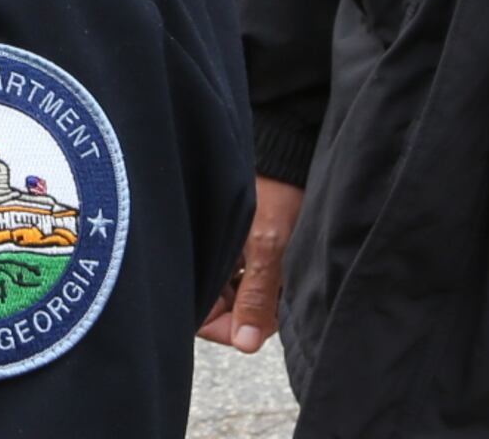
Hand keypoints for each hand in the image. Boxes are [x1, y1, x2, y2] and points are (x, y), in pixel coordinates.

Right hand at [196, 176, 302, 354]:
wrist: (288, 144)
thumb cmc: (274, 188)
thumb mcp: (268, 245)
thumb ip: (256, 296)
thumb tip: (246, 343)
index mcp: (201, 255)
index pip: (204, 317)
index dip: (233, 325)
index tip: (263, 319)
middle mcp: (207, 255)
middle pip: (223, 307)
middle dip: (253, 308)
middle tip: (280, 291)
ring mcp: (224, 249)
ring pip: (240, 292)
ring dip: (262, 291)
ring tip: (284, 271)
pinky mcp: (241, 240)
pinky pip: (249, 273)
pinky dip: (267, 275)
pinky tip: (283, 263)